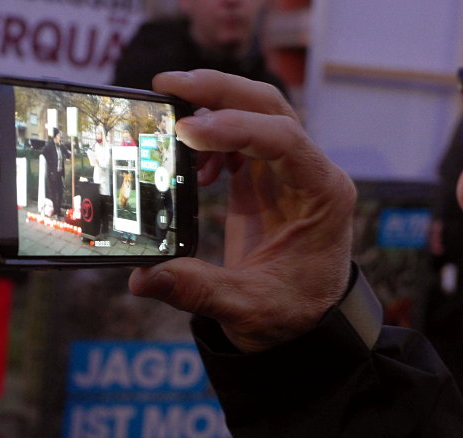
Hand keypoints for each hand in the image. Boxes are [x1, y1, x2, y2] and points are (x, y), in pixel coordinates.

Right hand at [129, 70, 356, 352]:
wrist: (308, 326)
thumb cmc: (292, 314)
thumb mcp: (246, 308)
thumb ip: (195, 290)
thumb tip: (142, 278)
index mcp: (320, 196)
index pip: (283, 139)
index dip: (235, 129)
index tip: (188, 132)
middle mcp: (308, 174)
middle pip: (269, 108)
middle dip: (219, 91)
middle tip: (168, 85)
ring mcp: (287, 174)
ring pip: (255, 114)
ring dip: (213, 104)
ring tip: (170, 115)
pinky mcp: (265, 182)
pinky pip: (240, 140)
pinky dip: (211, 139)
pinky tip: (192, 162)